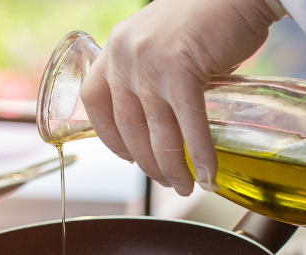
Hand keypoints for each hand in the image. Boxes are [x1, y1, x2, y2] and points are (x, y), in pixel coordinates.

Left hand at [80, 0, 281, 195]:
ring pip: (156, 130)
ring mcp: (150, 61)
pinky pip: (187, 123)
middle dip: (147, 163)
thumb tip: (158, 119)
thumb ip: (151, 72)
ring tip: (184, 187)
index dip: (109, 136)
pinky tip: (207, 173)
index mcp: (116, 47)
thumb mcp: (161, 42)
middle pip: (127, 125)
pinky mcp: (180, 67)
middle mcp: (125, 54)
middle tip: (166, 181)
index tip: (127, 158)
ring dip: (171, 166)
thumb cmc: (210, 17)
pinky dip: (198, 153)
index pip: (94, 101)